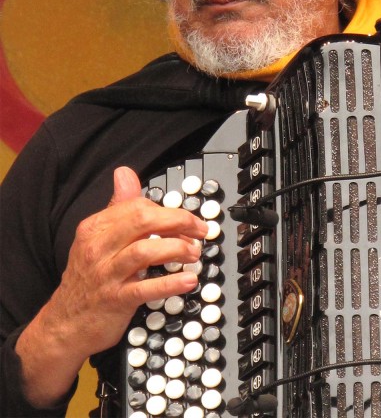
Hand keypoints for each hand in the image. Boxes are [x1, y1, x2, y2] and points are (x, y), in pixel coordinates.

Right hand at [15, 166, 207, 406]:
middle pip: (142, 221)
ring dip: (176, 249)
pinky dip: (170, 283)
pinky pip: (145, 288)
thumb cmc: (88, 277)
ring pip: (144, 251)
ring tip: (194, 253)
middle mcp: (99, 247)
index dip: (168, 210)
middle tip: (199, 230)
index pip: (137, 206)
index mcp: (96, 227)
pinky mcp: (115, 301)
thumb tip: (125, 173)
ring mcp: (106, 274)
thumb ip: (118, 206)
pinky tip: (188, 281)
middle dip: (178, 221)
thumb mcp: (97, 237)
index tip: (187, 221)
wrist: (65, 323)